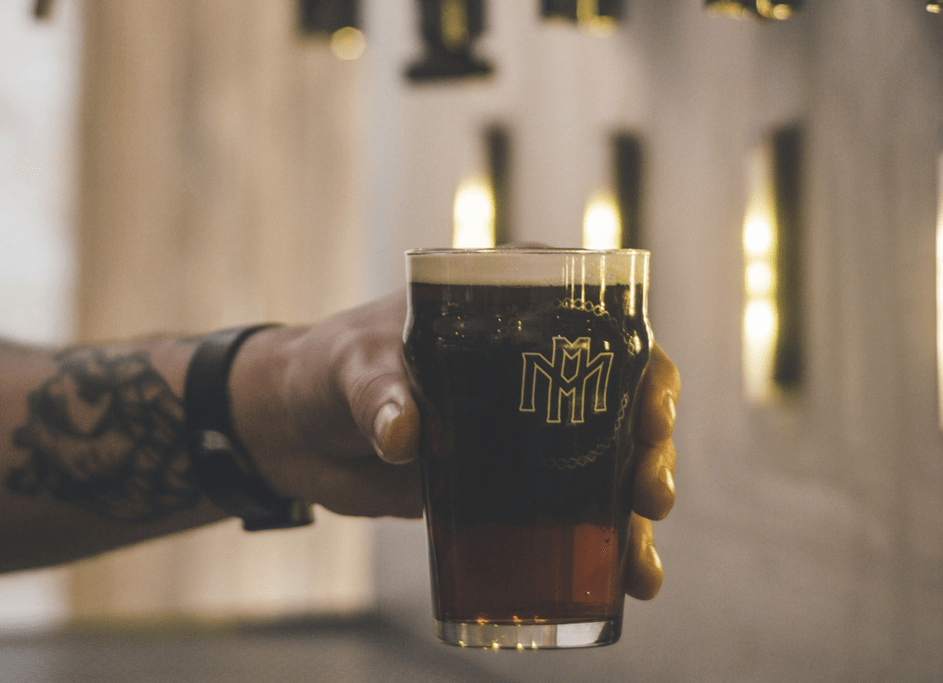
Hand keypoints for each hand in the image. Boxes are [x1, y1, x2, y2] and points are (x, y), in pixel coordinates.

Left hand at [231, 291, 678, 599]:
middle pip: (622, 403)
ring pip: (605, 463)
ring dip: (633, 510)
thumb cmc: (324, 369)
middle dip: (650, 449)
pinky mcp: (504, 482)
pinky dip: (600, 546)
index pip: (601, 329)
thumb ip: (377, 392)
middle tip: (647, 491)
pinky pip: (565, 511)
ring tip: (642, 561)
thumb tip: (404, 436)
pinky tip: (625, 581)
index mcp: (510, 313)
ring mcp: (522, 429)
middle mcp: (531, 368)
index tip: (653, 411)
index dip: (644, 369)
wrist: (290, 430)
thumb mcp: (351, 365)